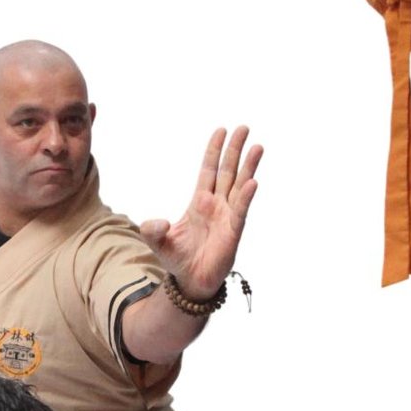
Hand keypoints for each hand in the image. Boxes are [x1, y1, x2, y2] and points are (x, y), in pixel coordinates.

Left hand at [138, 127, 261, 297]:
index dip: (214, 151)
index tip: (221, 130)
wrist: (190, 282)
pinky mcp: (233, 232)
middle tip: (244, 128)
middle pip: (228, 171)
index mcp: (200, 201)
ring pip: (239, 186)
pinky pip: (240, 211)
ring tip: (257, 147)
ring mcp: (227, 217)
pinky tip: (253, 182)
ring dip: (248, 167)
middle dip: (235, 150)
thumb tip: (156, 223)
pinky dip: (246, 197)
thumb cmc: (177, 259)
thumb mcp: (158, 242)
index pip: (209, 170)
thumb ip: (153, 230)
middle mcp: (217, 205)